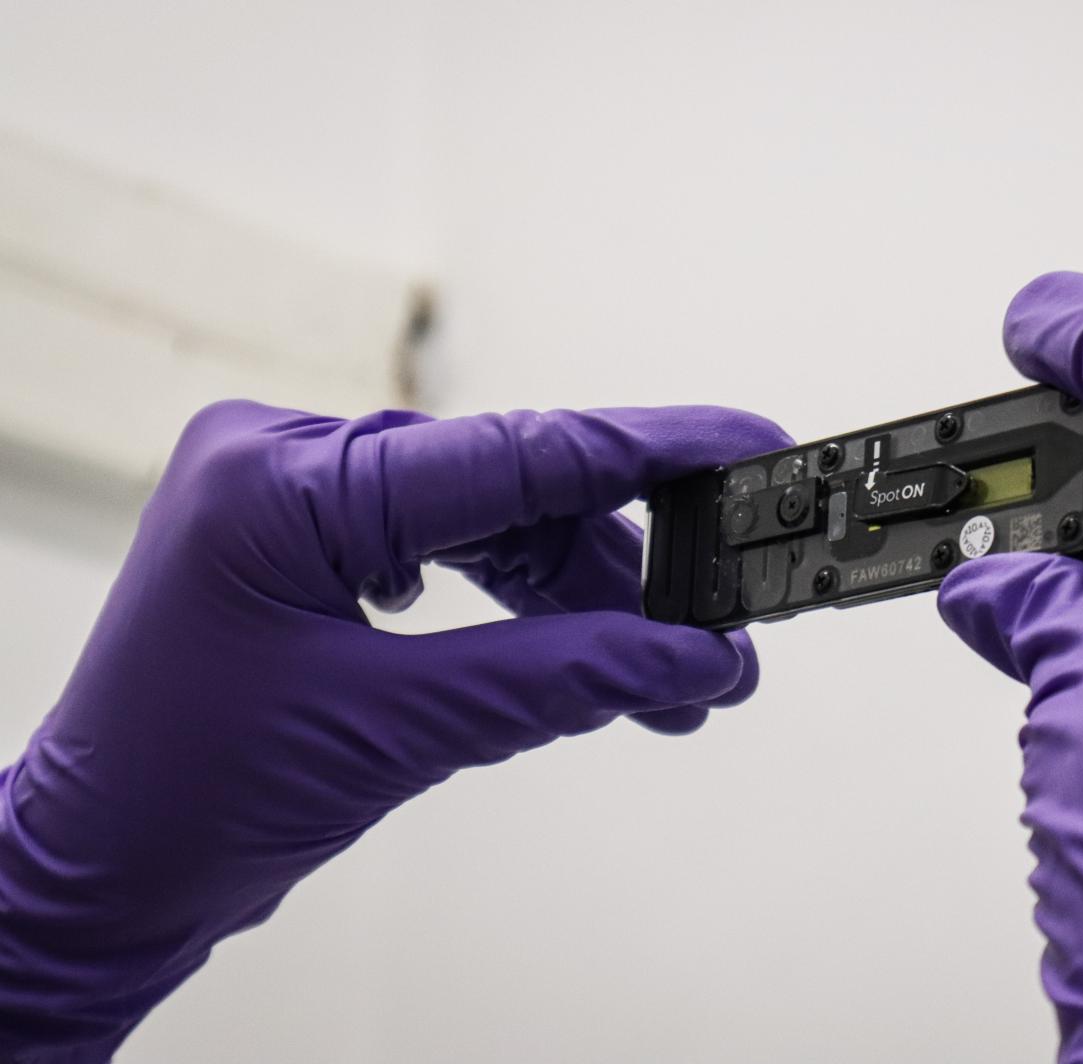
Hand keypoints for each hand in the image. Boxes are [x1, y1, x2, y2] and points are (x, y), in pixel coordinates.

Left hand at [0, 401, 789, 1059]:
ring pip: (488, 518)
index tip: (748, 449)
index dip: (654, 452)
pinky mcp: (306, 535)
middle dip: (620, 567)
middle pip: (511, 487)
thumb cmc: (188, 803)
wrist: (92, 874)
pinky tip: (566, 648)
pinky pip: (445, 542)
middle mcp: (285, 460)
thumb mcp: (398, 733)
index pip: (517, 451)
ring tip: (660, 673)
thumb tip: (692, 658)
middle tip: (714, 628)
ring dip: (577, 595)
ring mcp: (291, 494)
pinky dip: (516, 599)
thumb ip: (562, 679)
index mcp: (286, 482)